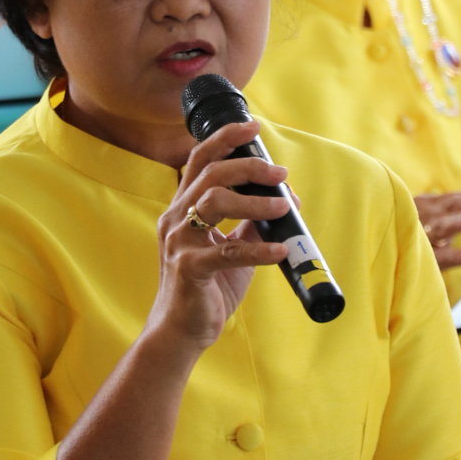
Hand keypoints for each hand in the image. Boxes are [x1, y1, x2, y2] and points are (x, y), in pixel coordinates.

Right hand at [147, 120, 291, 350]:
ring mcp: (179, 243)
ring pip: (214, 203)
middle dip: (248, 166)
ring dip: (254, 202)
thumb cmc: (205, 289)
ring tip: (283, 208)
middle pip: (210, 174)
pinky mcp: (189, 269)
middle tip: (280, 173)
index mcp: (182, 209)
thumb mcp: (231, 250)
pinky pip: (227, 252)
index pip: (199, 160)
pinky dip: (258, 251)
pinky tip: (281, 253)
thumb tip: (285, 200)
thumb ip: (250, 224)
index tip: (252, 127)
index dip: (224, 138)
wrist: (181, 332)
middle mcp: (175, 219)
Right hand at [414, 189, 460, 269]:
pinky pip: (439, 257)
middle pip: (454, 206)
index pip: (460, 198)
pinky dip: (456, 256)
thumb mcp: (435, 215)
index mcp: (431, 204)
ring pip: (443, 226)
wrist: (375, 239)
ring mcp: (420, 234)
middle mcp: (426, 215)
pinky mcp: (418, 256)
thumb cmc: (411, 227)